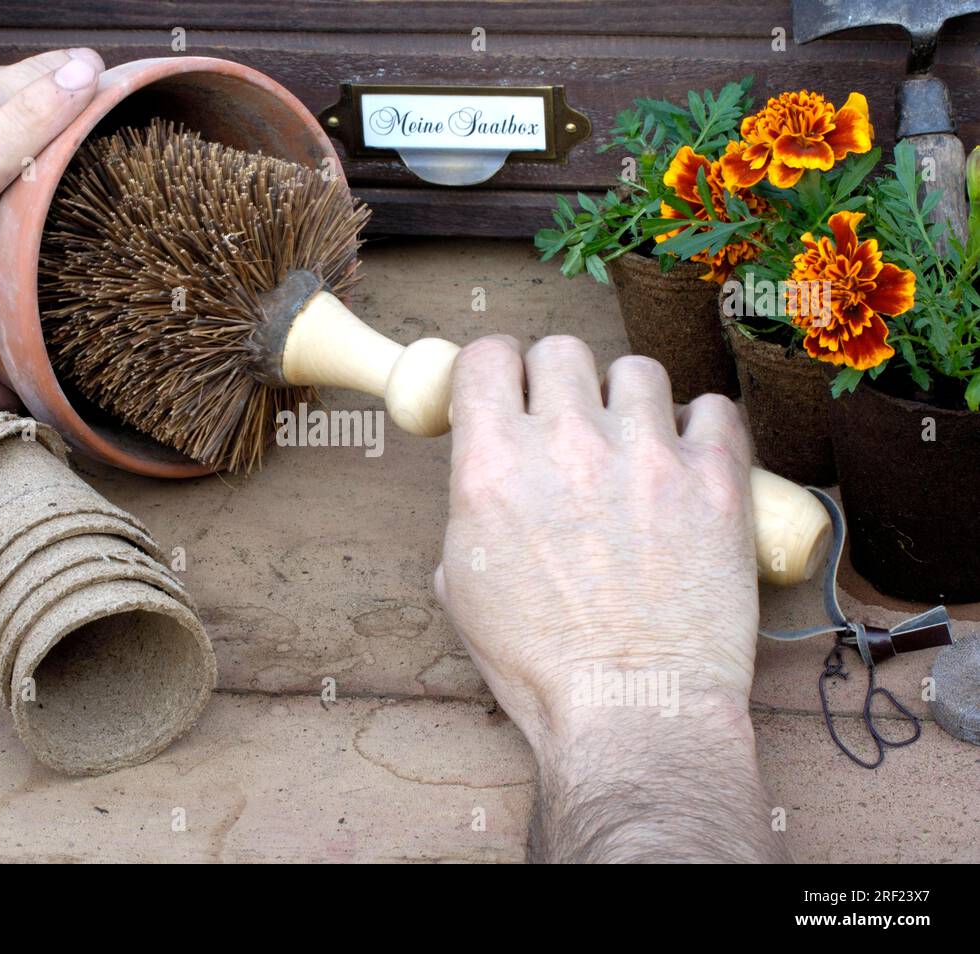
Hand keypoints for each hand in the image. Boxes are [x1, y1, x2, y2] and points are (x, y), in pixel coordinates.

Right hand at [435, 335, 785, 861]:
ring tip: (634, 444)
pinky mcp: (715, 480)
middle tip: (570, 419)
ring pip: (638, 370)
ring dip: (629, 400)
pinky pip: (714, 409)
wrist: (632, 713)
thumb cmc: (542, 666)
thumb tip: (485, 480)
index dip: (495, 369)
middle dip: (559, 379)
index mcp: (492, 467)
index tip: (508, 389)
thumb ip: (469, 511)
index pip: (486, 356)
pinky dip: (700, 427)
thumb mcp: (463, 590)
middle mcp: (566, 446)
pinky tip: (687, 461)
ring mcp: (646, 456)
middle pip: (560, 349)